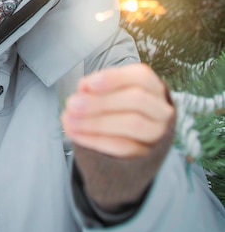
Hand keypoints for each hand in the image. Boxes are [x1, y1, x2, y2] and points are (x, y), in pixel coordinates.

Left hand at [60, 63, 174, 158]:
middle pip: (137, 100)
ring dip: (96, 122)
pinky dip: (95, 140)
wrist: (128, 140)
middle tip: (72, 105)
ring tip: (69, 121)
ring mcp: (157, 133)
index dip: (113, 79)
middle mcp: (161, 108)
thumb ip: (97, 88)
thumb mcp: (110, 93)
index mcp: (152, 86)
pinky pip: (123, 147)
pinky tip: (76, 134)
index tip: (85, 85)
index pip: (140, 77)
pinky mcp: (147, 154)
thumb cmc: (118, 108)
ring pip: (132, 124)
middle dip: (100, 102)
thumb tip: (82, 89)